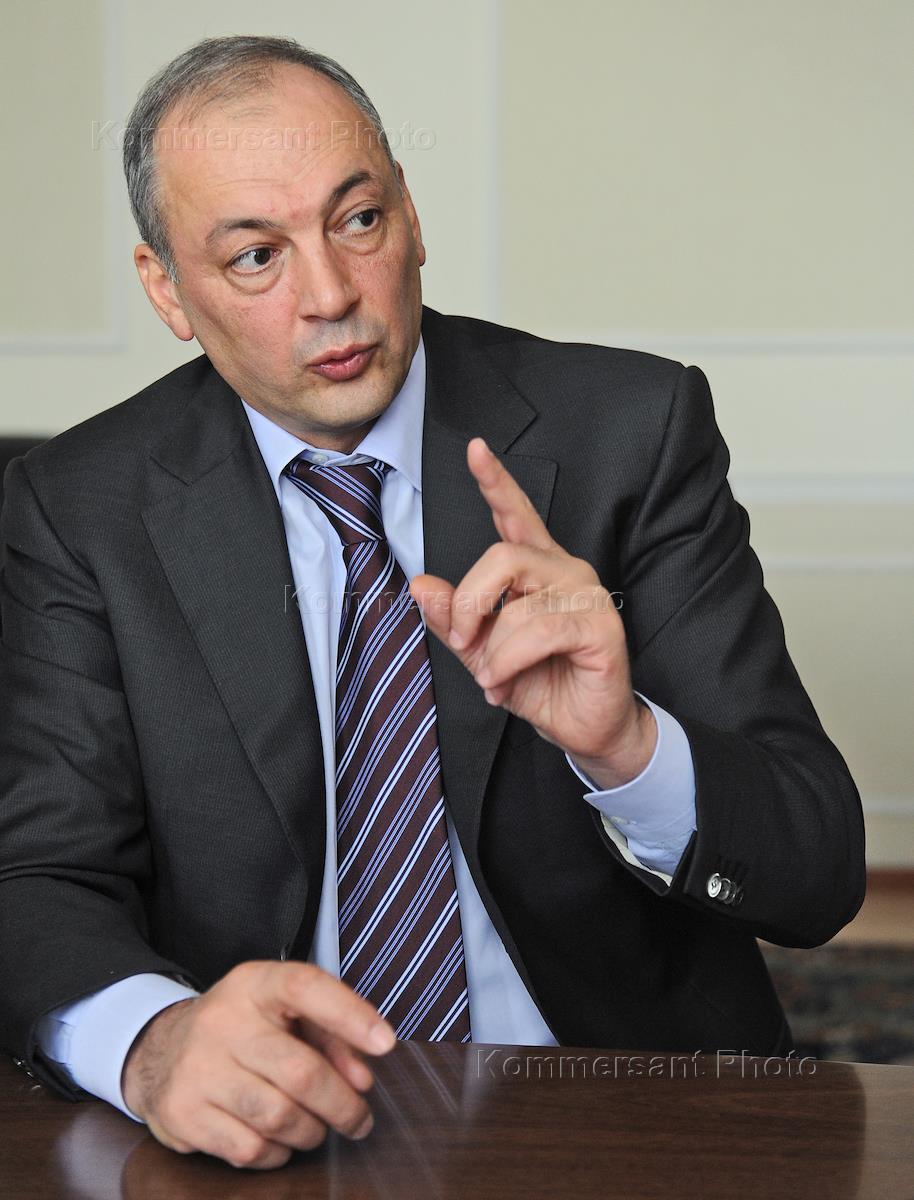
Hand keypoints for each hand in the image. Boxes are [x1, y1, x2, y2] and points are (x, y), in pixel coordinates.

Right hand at [122, 961, 395, 1169]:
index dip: (350, 1014)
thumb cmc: (244, 1030)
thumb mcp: (284, 1013)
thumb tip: (362, 1080)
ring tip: (318, 1129)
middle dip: (343, 1104)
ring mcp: (198, 1069)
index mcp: (254, 984)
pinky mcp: (183, 1113)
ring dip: (312, 1132)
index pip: (305, 987)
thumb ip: (330, 1035)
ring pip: (278, 1116)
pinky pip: (250, 1149)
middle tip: (360, 1119)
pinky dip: (277, 1154)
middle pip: (301, 1071)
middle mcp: (222, 1021)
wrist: (160, 1051)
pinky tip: (280, 1141)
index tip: (386, 1043)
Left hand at [410, 438, 655, 788]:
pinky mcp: (600, 625)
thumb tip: (420, 584)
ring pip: (518, 601)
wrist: (583, 731)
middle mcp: (565, 570)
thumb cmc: (538, 684)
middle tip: (464, 643)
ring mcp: (588, 594)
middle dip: (470, 603)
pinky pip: (540, 629)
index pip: (515, 515)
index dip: (496, 481)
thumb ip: (454, 618)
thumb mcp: (481, 652)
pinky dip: (509, 660)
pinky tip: (504, 683)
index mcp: (538, 568)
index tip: (476, 449)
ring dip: (491, 648)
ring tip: (492, 678)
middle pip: (502, 554)